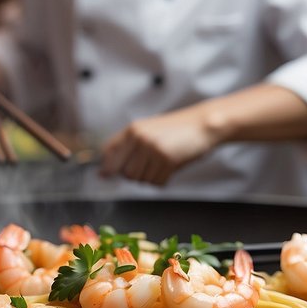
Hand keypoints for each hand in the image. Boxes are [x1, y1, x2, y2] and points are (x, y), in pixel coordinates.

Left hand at [97, 106, 218, 186]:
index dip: (108, 167)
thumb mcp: (148, 131)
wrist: (203, 125)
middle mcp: (140, 138)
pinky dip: (164, 179)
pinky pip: (157, 182)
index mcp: (133, 130)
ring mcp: (153, 149)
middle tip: (151, 165)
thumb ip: (127, 148)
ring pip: (141, 180)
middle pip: (125, 173)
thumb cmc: (177, 130)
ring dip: (152, 177)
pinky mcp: (167, 160)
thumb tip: (103, 173)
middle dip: (137, 174)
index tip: (107, 175)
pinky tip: (172, 165)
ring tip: (163, 162)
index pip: (108, 153)